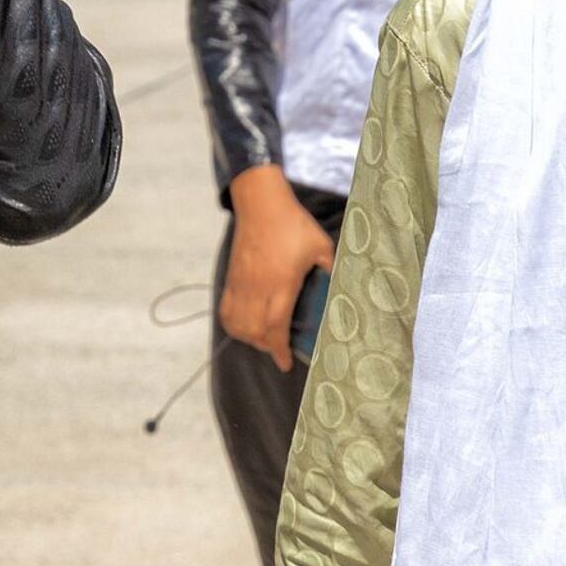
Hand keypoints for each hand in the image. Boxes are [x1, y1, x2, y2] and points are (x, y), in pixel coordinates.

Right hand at [218, 165, 335, 374]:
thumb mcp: (321, 246)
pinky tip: (243, 325)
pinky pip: (226, 309)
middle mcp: (258, 288)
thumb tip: (339, 287)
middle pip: (254, 331)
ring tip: (263, 338)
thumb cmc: (293, 223)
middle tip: (279, 349)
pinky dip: (233, 323)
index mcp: (281, 283)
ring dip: (249, 338)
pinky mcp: (232, 276)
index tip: (285, 363)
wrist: (260, 202)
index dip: (279, 349)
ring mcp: (242, 283)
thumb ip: (330, 269)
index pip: (275, 326)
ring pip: (238, 323)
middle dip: (266, 347)